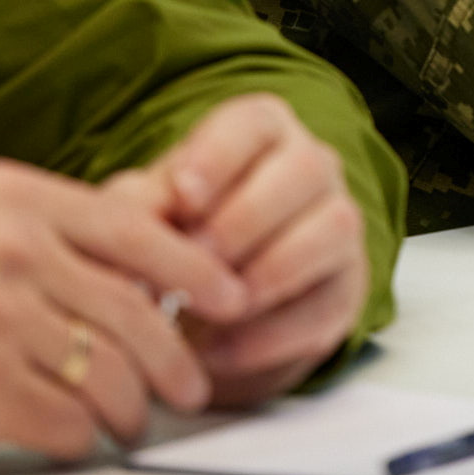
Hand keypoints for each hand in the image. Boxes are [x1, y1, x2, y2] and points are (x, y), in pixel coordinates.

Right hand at [0, 158, 247, 462]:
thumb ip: (58, 225)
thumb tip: (156, 236)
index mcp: (14, 199)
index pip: (134, 229)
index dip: (194, 269)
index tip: (230, 296)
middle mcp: (10, 251)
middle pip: (131, 309)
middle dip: (173, 358)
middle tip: (189, 386)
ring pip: (106, 369)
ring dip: (130, 407)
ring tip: (132, 421)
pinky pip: (63, 419)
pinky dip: (80, 437)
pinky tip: (78, 439)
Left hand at [135, 93, 370, 406]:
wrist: (205, 308)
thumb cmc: (173, 239)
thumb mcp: (144, 215)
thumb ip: (134, 209)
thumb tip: (128, 223)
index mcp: (261, 132)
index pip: (254, 123)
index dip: (221, 156)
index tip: (183, 195)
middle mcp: (312, 166)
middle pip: (304, 169)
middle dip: (247, 219)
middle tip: (197, 260)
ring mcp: (339, 225)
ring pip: (333, 227)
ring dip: (273, 270)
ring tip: (216, 308)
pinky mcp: (346, 289)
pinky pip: (327, 303)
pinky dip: (273, 333)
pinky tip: (219, 351)